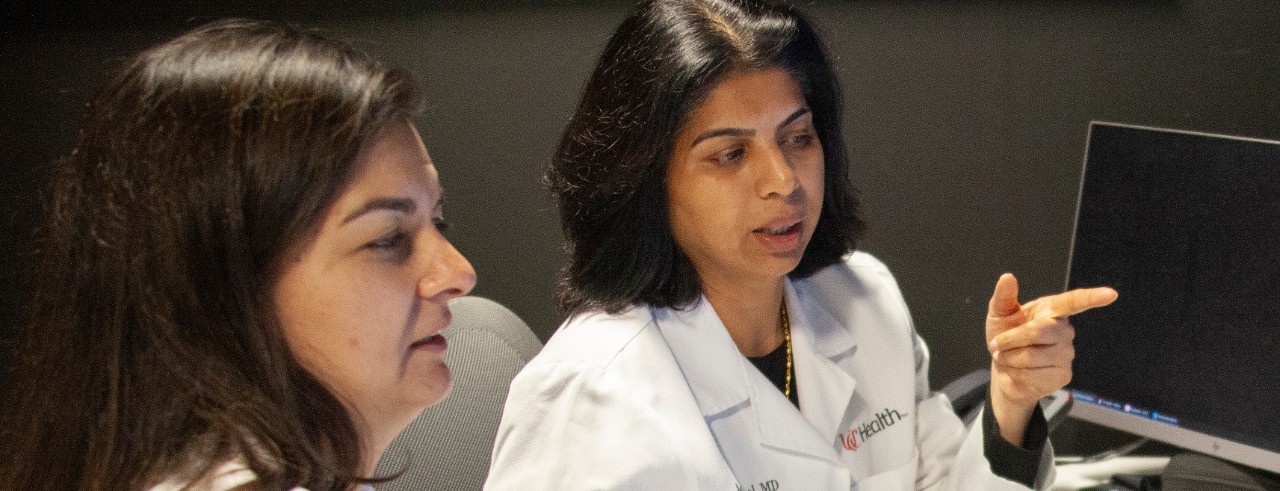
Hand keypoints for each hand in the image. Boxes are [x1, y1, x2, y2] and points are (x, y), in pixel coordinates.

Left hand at [984, 273, 1116, 445]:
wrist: (1004, 370)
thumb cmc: (1005, 337)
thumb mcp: (999, 315)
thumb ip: (1003, 297)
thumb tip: (1007, 277)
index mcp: (1052, 310)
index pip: (1074, 302)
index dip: (1092, 298)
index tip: (1110, 294)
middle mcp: (1065, 330)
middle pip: (1038, 331)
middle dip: (1010, 339)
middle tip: (997, 344)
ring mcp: (1066, 353)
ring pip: (1032, 356)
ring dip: (1010, 358)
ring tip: (1008, 357)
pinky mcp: (1062, 374)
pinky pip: (1033, 374)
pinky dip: (1016, 373)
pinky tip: (1019, 371)